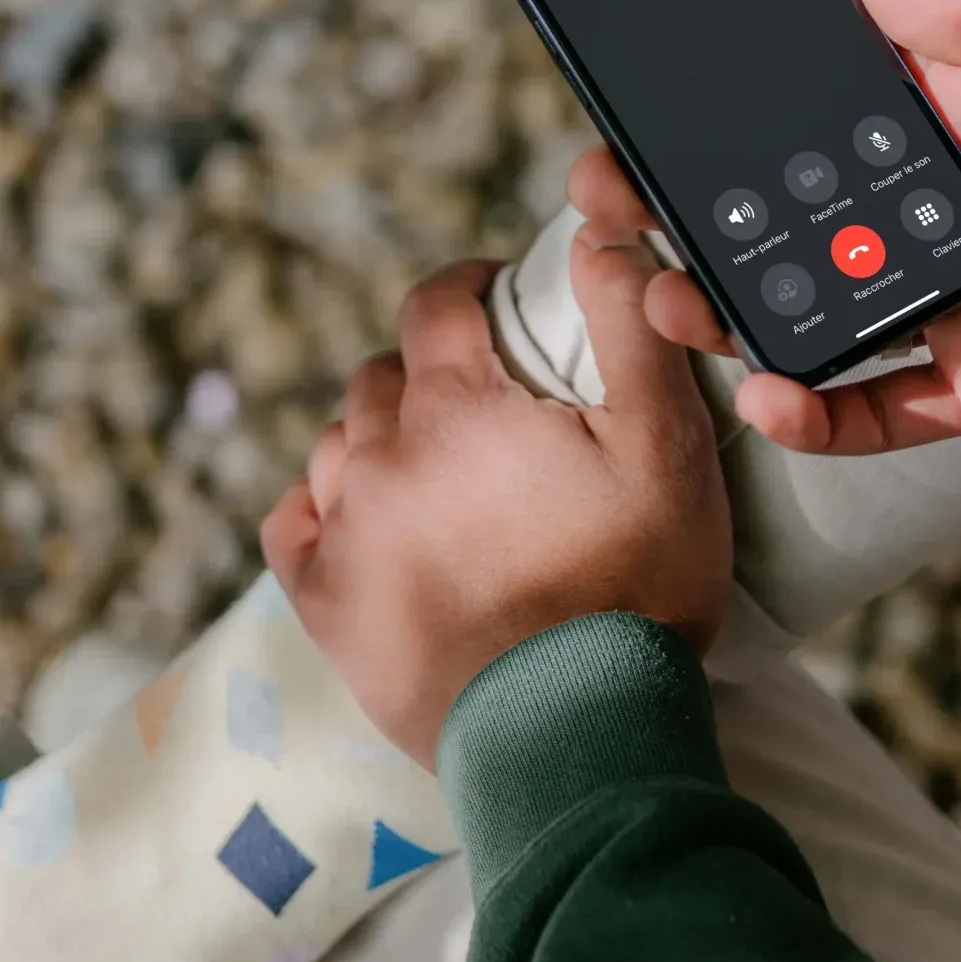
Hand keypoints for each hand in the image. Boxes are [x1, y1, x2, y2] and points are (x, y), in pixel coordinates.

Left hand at [261, 232, 731, 769]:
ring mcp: (346, 534)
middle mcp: (381, 457)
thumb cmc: (636, 586)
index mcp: (457, 406)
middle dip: (432, 371)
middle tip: (488, 404)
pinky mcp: (327, 606)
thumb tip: (600, 230)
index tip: (495, 296)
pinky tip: (360, 518)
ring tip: (437, 469)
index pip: (435, 303)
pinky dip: (322, 508)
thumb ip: (631, 327)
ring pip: (340, 445)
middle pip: (386, 376)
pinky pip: (294, 525)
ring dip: (382, 439)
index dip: (467, 287)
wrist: (577, 730)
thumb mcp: (666, 443)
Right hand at [577, 0, 960, 453]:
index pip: (826, 117)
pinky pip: (887, 404)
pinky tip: (767, 388)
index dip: (743, 119)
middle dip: (706, 214)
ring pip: (821, 309)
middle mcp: (949, 206)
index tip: (661, 113)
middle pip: (798, 217)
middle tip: (619, 207)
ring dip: (736, 310)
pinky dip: (823, 407)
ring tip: (665, 298)